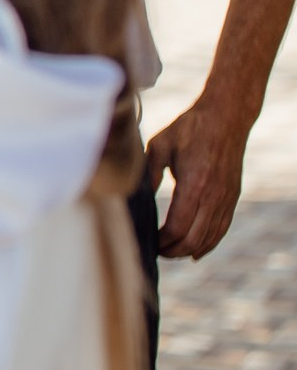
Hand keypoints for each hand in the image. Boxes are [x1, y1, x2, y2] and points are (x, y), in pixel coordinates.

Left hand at [151, 97, 252, 258]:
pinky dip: (209, 243)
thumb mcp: (160, 145)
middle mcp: (214, 196)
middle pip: (194, 239)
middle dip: (173, 250)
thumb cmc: (189, 129)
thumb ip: (148, 173)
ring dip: (189, 250)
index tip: (147, 240)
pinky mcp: (233, 197)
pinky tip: (195, 252)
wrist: (225, 118)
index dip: (161, 241)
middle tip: (155, 250)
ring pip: (210, 237)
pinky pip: (222, 228)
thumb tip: (136, 198)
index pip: (178, 227)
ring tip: (169, 251)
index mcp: (194, 184)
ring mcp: (227, 198)